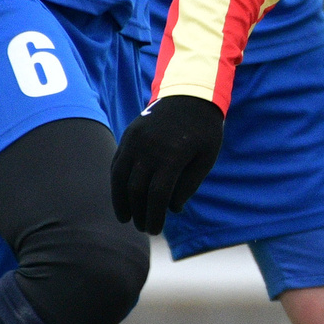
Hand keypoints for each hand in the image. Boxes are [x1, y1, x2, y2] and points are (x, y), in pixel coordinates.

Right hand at [110, 95, 225, 233]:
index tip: (154, 230)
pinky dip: (117, 182)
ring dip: (121, 201)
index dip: (154, 216)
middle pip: (136, 190)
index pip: (157, 195)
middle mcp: (150, 148)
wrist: (191, 94)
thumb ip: (189, 185)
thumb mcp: (206, 158)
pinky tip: (121, 195)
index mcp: (173, 156)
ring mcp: (136, 139)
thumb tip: (172, 209)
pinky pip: (118, 162)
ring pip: (120, 177)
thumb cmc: (204, 131)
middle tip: (143, 227)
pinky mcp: (129, 135)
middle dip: (139, 213)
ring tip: (126, 218)